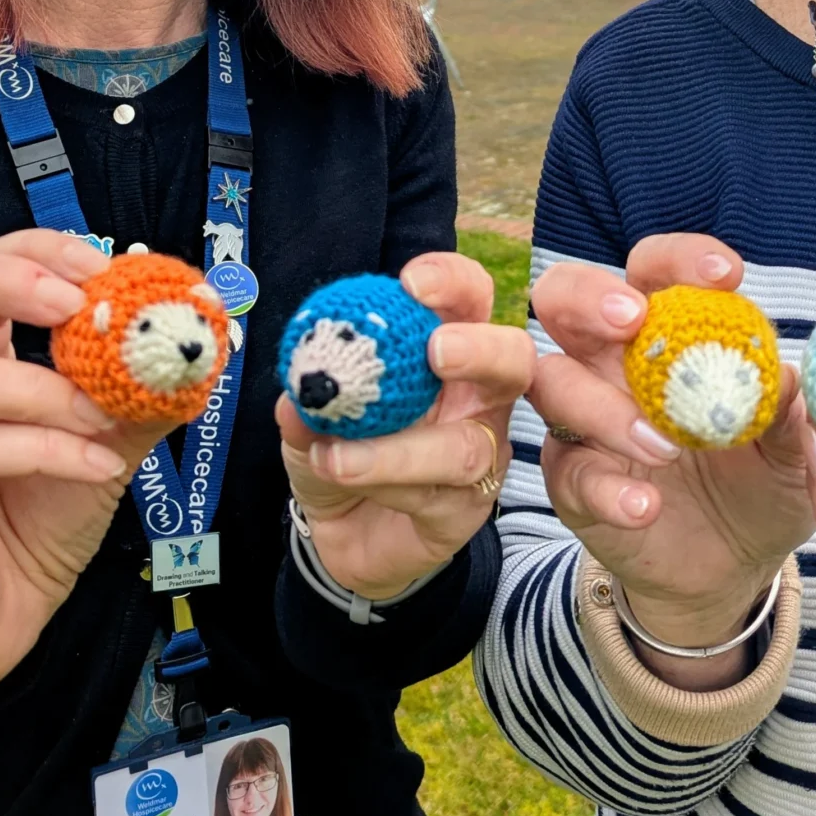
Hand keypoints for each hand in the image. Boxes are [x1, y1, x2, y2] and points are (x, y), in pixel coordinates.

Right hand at [0, 231, 185, 709]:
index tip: (101, 265)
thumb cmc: (42, 518)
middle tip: (75, 302)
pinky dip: (44, 450)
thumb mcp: (103, 439)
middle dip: (2, 281)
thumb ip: (137, 387)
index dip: (34, 250)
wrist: (6, 622)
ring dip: (35, 386)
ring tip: (102, 415)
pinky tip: (99, 469)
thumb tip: (197, 339)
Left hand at [278, 252, 534, 600]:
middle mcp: (477, 398)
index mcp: (446, 351)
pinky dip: (382, 484)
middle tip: (436, 351)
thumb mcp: (309, 414)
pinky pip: (436, 496)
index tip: (410, 283)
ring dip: (396, 450)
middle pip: (513, 360)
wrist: (339, 534)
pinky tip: (339, 476)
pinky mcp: (466, 510)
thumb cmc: (338, 451)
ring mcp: (481, 456)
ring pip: (466, 446)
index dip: (452, 282)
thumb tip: (303, 371)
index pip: (469, 300)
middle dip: (480, 349)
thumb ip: (306, 390)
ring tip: (333, 454)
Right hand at [528, 235, 813, 684]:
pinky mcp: (572, 482)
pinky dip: (607, 487)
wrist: (735, 566)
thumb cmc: (759, 482)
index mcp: (663, 332)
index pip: (652, 269)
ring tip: (665, 447)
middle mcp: (610, 363)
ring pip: (554, 382)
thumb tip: (789, 380)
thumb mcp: (792, 452)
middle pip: (564, 298)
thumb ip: (789, 414)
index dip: (679, 259)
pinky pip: (570, 472)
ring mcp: (583, 420)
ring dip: (603, 406)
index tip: (726, 275)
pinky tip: (647, 506)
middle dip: (590, 297)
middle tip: (633, 319)